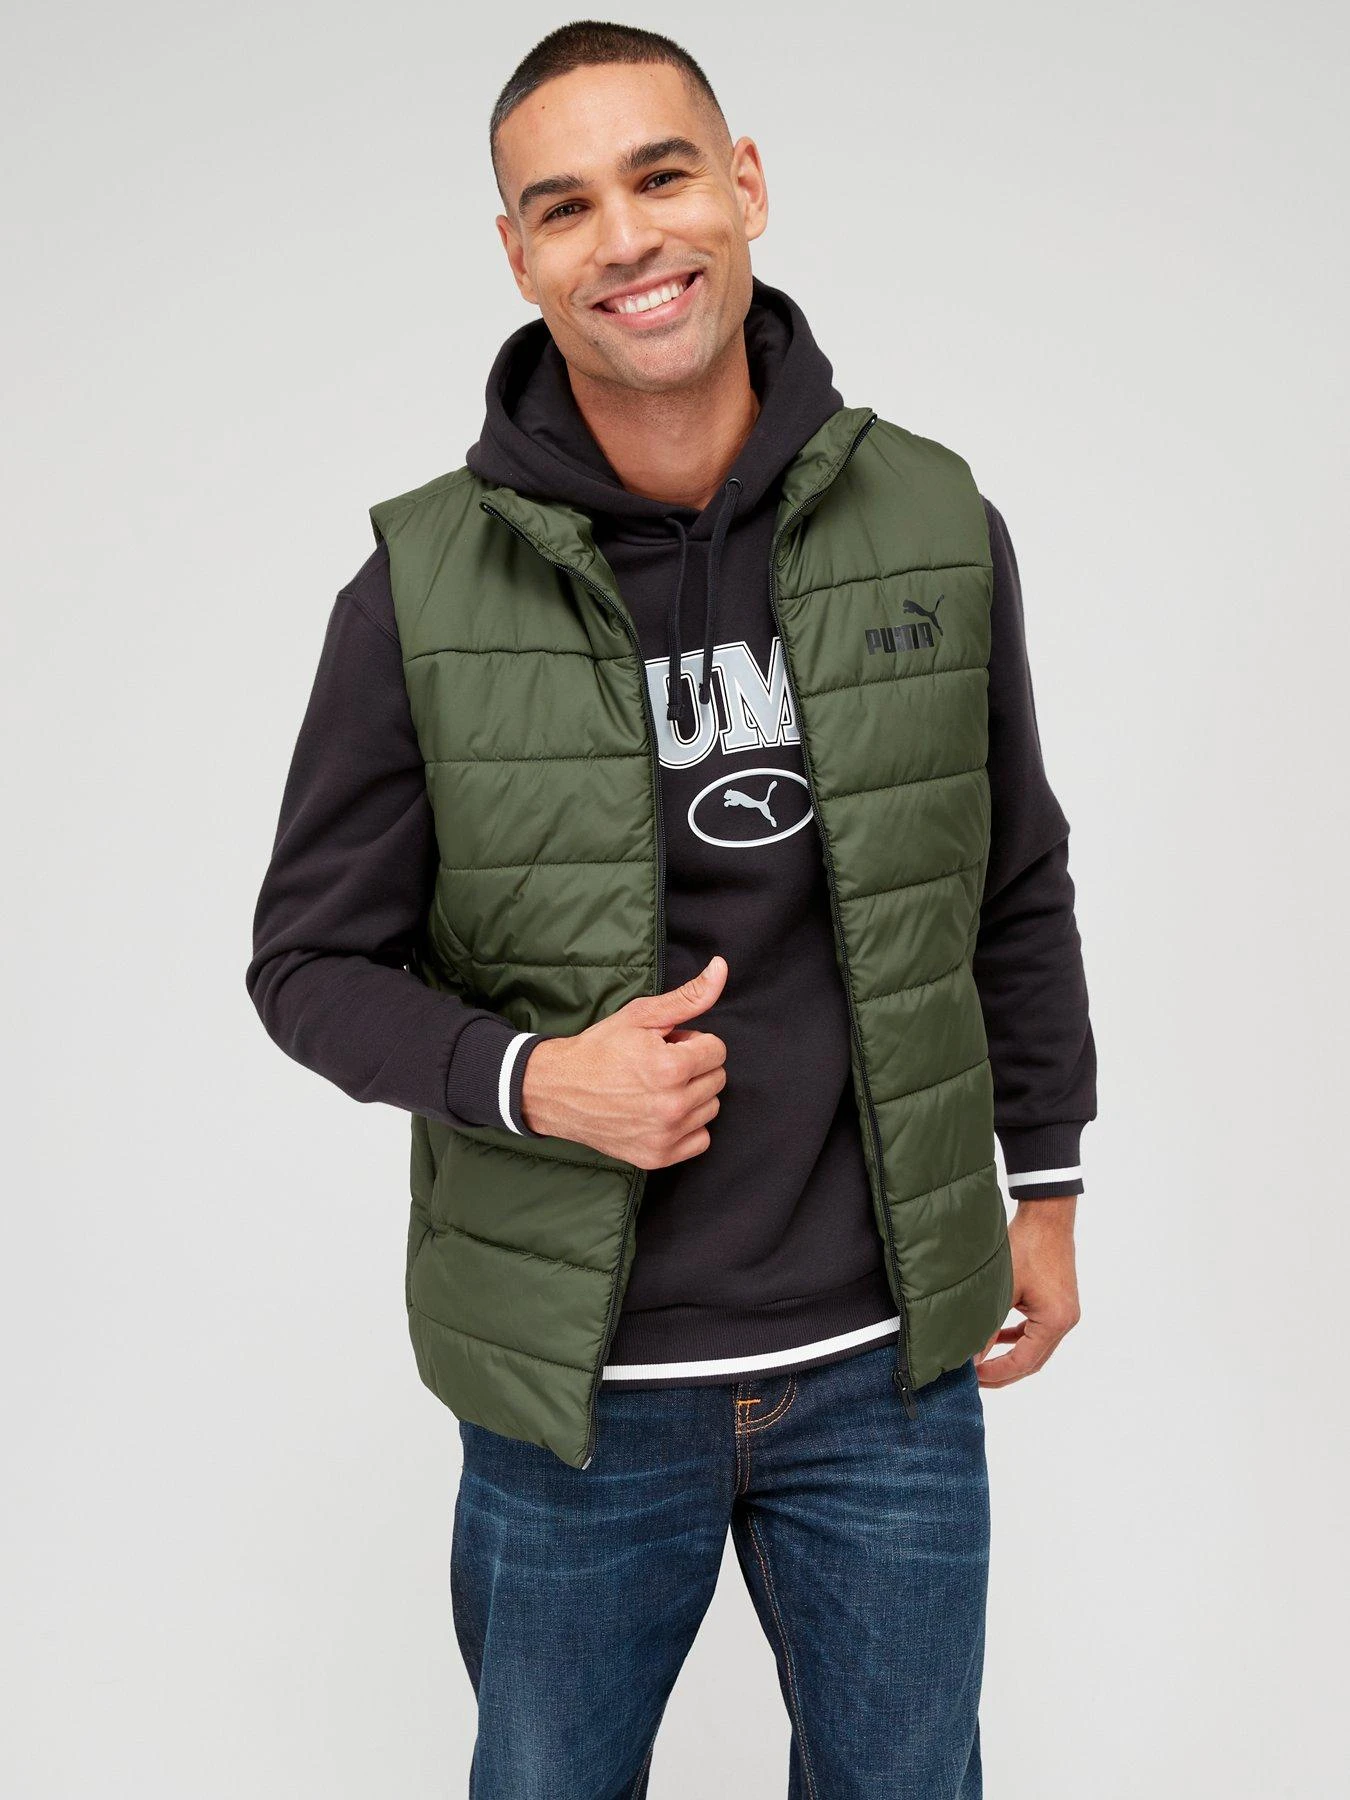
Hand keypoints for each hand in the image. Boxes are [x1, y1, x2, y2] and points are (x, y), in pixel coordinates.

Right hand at [520, 955, 728, 1165]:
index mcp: (671, 1068)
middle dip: (694, 1067)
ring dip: (692, 1095)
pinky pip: (700, 1140)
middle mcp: (672, 1106)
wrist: (559, 1090)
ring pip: (710, 1108)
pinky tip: (661, 1113)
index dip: (692, 1042)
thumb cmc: (600, 1049)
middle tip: (658, 1065)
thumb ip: (689, 996)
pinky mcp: (658, 1156)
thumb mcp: (642, 1015)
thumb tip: (721, 968)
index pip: (717, 1050)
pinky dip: (687, 1126)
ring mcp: (665, 1135)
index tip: (667, 1046)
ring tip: (657, 1088)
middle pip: (717, 1079)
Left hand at [975, 1195, 1080, 1386]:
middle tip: (977, 1379)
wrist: (1046, 1216)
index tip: (974, 1378)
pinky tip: (999, 1337)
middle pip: (1033, 1360)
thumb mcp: (1002, 1289)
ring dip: (1012, 1356)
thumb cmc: (1025, 1245)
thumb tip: (970, 1355)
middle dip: (1004, 1371)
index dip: (997, 1372)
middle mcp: (1065, 1321)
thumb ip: (987, 1325)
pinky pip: (1038, 1330)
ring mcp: (1065, 1312)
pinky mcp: (1059, 1303)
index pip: (1024, 1361)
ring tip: (984, 1364)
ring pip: (1036, 1348)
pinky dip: (1019, 1337)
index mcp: (1054, 1321)